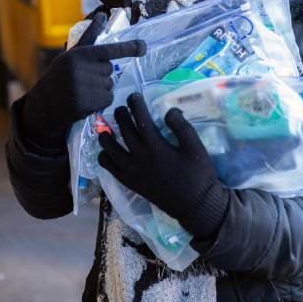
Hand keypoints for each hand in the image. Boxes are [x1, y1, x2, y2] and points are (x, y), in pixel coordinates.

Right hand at [22, 12, 145, 149]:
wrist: (47, 101)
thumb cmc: (62, 73)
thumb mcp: (73, 53)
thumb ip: (90, 36)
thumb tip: (102, 15)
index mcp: (79, 55)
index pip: (108, 50)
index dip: (128, 48)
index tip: (143, 47)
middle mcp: (82, 70)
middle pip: (109, 69)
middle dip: (101, 73)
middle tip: (84, 77)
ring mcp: (85, 87)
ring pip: (110, 84)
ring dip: (101, 86)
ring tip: (84, 88)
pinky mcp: (88, 103)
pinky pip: (108, 98)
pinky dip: (101, 99)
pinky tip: (87, 99)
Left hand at [97, 93, 228, 239]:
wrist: (195, 206)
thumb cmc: (199, 175)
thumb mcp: (196, 148)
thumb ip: (181, 127)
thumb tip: (168, 111)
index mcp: (155, 146)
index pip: (140, 118)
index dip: (135, 104)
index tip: (134, 96)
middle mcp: (139, 157)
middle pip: (124, 129)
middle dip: (121, 114)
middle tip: (122, 107)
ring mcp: (131, 171)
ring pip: (110, 147)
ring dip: (106, 134)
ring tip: (108, 128)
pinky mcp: (129, 183)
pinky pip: (109, 168)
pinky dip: (104, 156)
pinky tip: (108, 151)